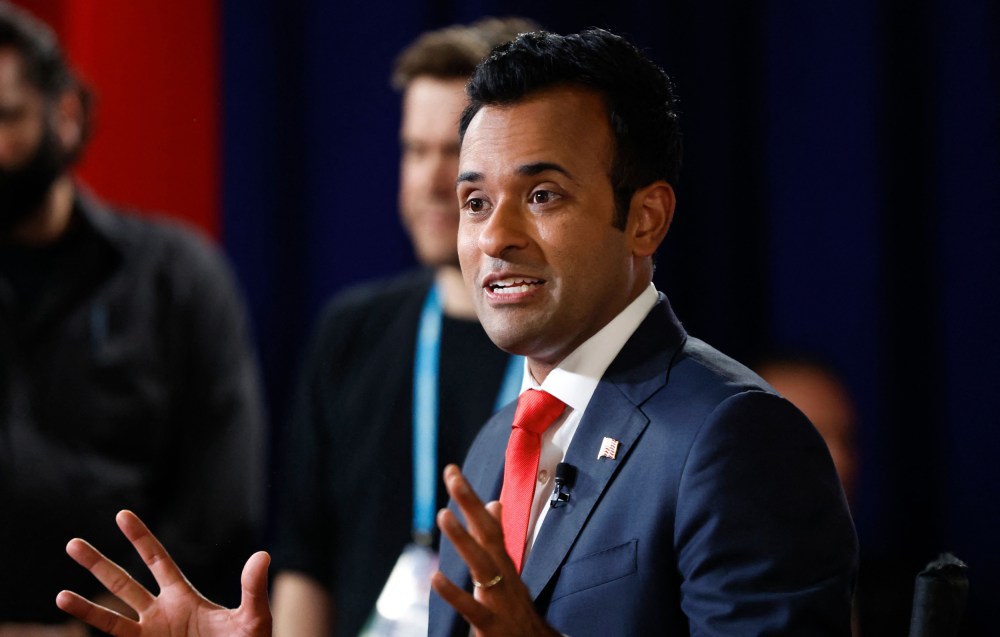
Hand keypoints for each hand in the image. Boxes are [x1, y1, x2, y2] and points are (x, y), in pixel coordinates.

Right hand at [55, 510, 271, 636]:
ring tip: (58, 595)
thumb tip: (262, 555)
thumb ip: (253, 588)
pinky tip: (74, 616)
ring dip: (85, 607)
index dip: (140, 538)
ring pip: (110, 616)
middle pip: (123, 583)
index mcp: (184, 597)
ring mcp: (149, 636)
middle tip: (72, 543)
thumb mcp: (253, 618)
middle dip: (98, 564)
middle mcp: (160, 614)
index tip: (122, 514)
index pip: (157, 560)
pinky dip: (91, 628)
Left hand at [430, 465, 559, 636]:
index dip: (470, 498)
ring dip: (463, 539)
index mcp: (503, 563)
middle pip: (488, 534)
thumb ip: (496, 540)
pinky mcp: (491, 624)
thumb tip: (493, 504)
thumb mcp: (507, 571)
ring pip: (482, 564)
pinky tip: (436, 578)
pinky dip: (454, 593)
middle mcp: (504, 575)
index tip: (453, 471)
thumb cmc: (515, 609)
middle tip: (452, 475)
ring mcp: (499, 599)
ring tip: (444, 514)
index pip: (487, 524)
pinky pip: (471, 607)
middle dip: (470, 504)